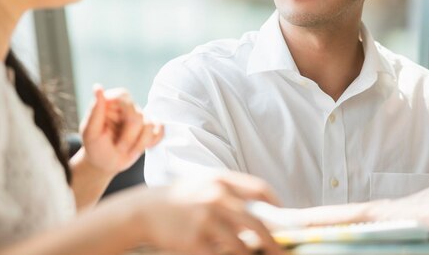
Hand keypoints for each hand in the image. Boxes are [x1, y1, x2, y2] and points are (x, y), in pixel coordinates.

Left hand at [79, 85, 162, 174]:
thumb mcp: (89, 132)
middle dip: (129, 138)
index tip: (112, 132)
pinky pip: (159, 131)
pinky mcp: (149, 128)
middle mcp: (127, 105)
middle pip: (138, 116)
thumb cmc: (94, 147)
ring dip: (138, 144)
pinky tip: (140, 147)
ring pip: (150, 126)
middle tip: (118, 148)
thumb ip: (95, 111)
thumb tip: (98, 88)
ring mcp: (140, 117)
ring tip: (125, 150)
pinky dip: (151, 141)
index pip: (124, 97)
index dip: (122, 117)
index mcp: (112, 101)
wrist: (104, 164)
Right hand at [133, 172, 284, 254]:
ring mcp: (205, 219)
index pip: (260, 189)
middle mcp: (216, 197)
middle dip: (273, 242)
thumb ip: (230, 193)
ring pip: (242, 246)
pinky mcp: (194, 241)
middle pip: (258, 223)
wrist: (144, 210)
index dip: (276, 205)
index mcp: (221, 180)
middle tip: (280, 253)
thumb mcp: (204, 185)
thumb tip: (261, 212)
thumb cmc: (179, 198)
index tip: (284, 218)